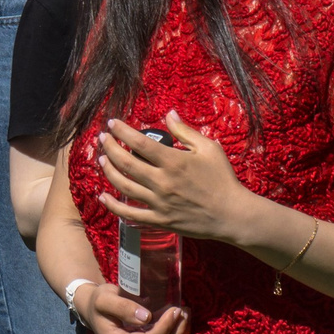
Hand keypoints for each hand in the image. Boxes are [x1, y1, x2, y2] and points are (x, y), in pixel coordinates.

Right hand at [73, 279, 189, 333]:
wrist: (92, 310)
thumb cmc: (98, 301)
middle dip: (176, 331)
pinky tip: (180, 323)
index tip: (175, 310)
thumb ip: (123, 307)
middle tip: (185, 310)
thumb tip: (147, 317)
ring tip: (186, 315)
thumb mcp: (105, 298)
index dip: (165, 328)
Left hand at [95, 112, 261, 248]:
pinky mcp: (160, 220)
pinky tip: (102, 196)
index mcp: (173, 162)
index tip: (112, 124)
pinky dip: (113, 206)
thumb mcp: (209, 149)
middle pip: (125, 162)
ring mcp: (159, 203)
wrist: (232, 215)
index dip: (121, 131)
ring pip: (123, 186)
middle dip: (109, 147)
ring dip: (108, 171)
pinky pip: (130, 214)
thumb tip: (169, 114)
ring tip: (101, 159)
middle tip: (102, 139)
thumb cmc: (222, 179)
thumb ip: (185, 131)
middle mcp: (162, 182)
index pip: (139, 143)